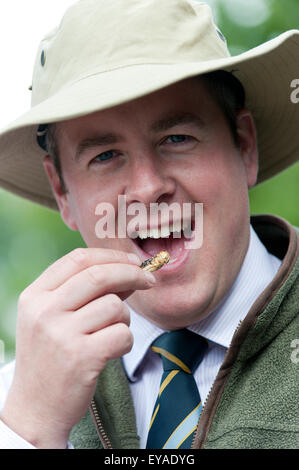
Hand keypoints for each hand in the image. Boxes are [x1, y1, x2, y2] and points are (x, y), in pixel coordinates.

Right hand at [0, 248, 155, 447]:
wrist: (35, 407)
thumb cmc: (50, 356)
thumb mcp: (52, 318)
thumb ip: (84, 292)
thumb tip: (127, 271)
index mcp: (35, 296)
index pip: (78, 259)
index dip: (110, 255)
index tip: (131, 261)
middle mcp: (44, 311)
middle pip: (99, 275)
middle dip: (132, 273)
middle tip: (149, 280)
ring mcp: (61, 335)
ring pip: (115, 306)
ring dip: (124, 318)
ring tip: (111, 333)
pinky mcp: (81, 358)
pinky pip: (122, 333)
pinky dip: (126, 340)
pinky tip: (112, 350)